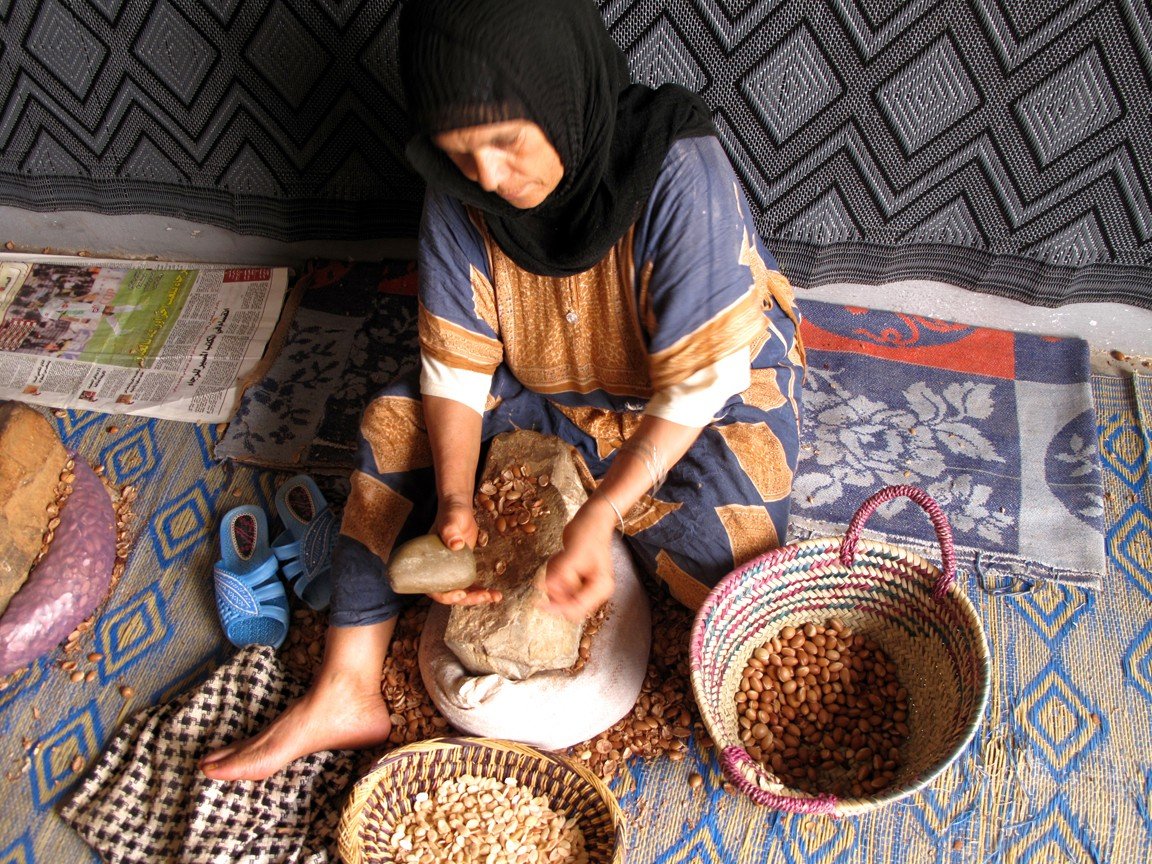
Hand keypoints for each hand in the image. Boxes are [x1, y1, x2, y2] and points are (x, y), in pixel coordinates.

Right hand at [428, 493, 501, 605]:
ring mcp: (451, 572)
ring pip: (462, 592)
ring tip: (495, 596)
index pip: (433, 588)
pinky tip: (495, 594)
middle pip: (450, 594)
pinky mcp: (463, 570)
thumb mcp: (450, 519)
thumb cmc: (451, 512)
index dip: (445, 596)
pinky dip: (482, 591)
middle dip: (468, 599)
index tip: (460, 594)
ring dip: (477, 598)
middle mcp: (438, 572)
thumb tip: (456, 545)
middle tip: (484, 597)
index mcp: (429, 565)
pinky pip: (471, 585)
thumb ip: (450, 529)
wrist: (460, 511)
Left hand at [542, 496, 617, 620]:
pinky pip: (557, 581)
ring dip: (553, 574)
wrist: (591, 518)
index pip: (576, 609)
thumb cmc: (589, 533)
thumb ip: (562, 573)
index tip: (538, 603)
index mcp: (600, 587)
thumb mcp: (575, 554)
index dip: (557, 608)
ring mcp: (584, 583)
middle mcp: (594, 589)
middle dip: (556, 586)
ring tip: (560, 556)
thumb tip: (548, 589)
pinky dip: (554, 569)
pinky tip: (561, 555)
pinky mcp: (575, 576)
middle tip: (555, 566)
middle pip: (566, 602)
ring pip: (559, 592)